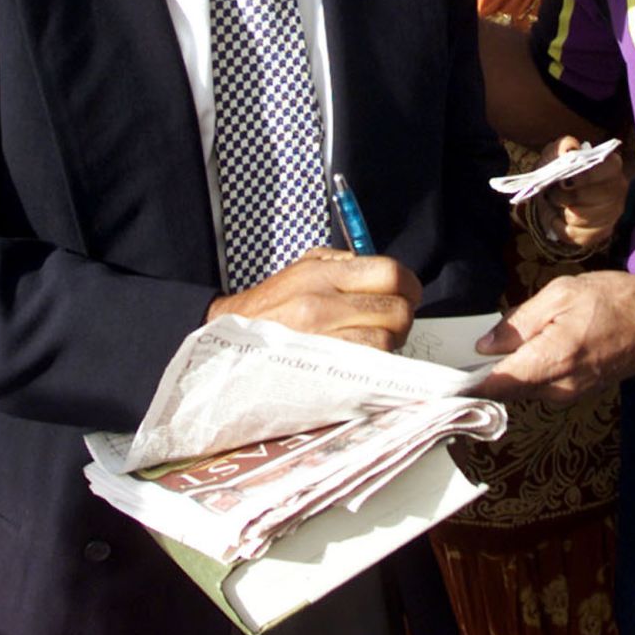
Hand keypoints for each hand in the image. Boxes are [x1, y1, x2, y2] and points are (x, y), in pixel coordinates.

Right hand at [206, 249, 420, 351]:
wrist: (225, 345)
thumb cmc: (268, 308)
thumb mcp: (301, 268)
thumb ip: (342, 263)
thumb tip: (383, 273)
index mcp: (321, 274)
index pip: (390, 273)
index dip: (409, 285)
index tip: (408, 293)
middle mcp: (321, 305)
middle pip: (396, 310)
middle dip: (403, 317)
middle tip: (393, 321)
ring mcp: (321, 341)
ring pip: (385, 342)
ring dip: (389, 344)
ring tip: (376, 342)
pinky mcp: (319, 371)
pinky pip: (366, 367)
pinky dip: (374, 364)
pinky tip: (363, 360)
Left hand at [472, 271, 634, 402]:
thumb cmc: (615, 298)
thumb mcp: (562, 293)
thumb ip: (520, 322)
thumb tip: (484, 346)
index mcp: (552, 360)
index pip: (497, 386)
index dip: (467, 384)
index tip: (442, 379)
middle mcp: (559, 388)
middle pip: (507, 389)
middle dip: (485, 373)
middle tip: (463, 350)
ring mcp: (572, 394)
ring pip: (525, 387)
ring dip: (510, 370)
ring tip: (499, 343)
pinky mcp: (580, 392)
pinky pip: (543, 385)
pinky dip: (530, 370)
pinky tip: (530, 347)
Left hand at [534, 134, 628, 251]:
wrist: (562, 193)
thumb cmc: (563, 170)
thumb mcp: (559, 152)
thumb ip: (562, 146)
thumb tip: (569, 149)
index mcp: (611, 165)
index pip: (598, 170)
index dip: (578, 175)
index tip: (564, 178)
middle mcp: (618, 189)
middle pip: (585, 197)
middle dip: (562, 196)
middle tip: (552, 193)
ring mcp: (613, 213)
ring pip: (579, 218)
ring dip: (562, 212)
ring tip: (557, 205)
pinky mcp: (604, 232)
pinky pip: (577, 236)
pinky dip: (562, 229)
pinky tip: (558, 220)